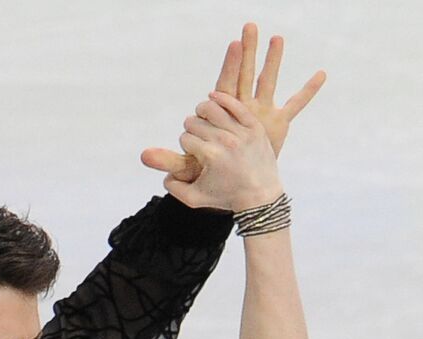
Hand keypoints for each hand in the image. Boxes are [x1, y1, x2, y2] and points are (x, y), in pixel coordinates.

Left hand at [141, 23, 325, 183]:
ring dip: (273, 60)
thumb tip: (142, 157)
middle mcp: (240, 109)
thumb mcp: (189, 166)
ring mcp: (261, 113)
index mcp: (219, 116)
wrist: (233, 183)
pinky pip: (296, 104)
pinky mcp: (277, 124)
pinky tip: (322, 75)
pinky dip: (309, 91)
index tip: (232, 49)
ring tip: (277, 38)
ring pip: (267, 82)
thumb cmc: (209, 173)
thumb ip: (168, 160)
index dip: (226, 71)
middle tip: (247, 27)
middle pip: (243, 75)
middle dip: (245, 53)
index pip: (220, 89)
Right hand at [168, 89, 282, 211]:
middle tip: (197, 138)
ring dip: (202, 112)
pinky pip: (234, 104)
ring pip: (212, 108)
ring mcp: (241, 132)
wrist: (260, 197)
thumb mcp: (195, 199)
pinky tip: (214, 99)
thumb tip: (164, 176)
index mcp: (209, 157)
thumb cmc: (226, 198)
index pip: (185, 138)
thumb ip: (174, 189)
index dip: (185, 145)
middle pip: (195, 122)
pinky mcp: (254, 127)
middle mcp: (225, 142)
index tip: (192, 153)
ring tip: (203, 118)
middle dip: (191, 130)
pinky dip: (221, 99)